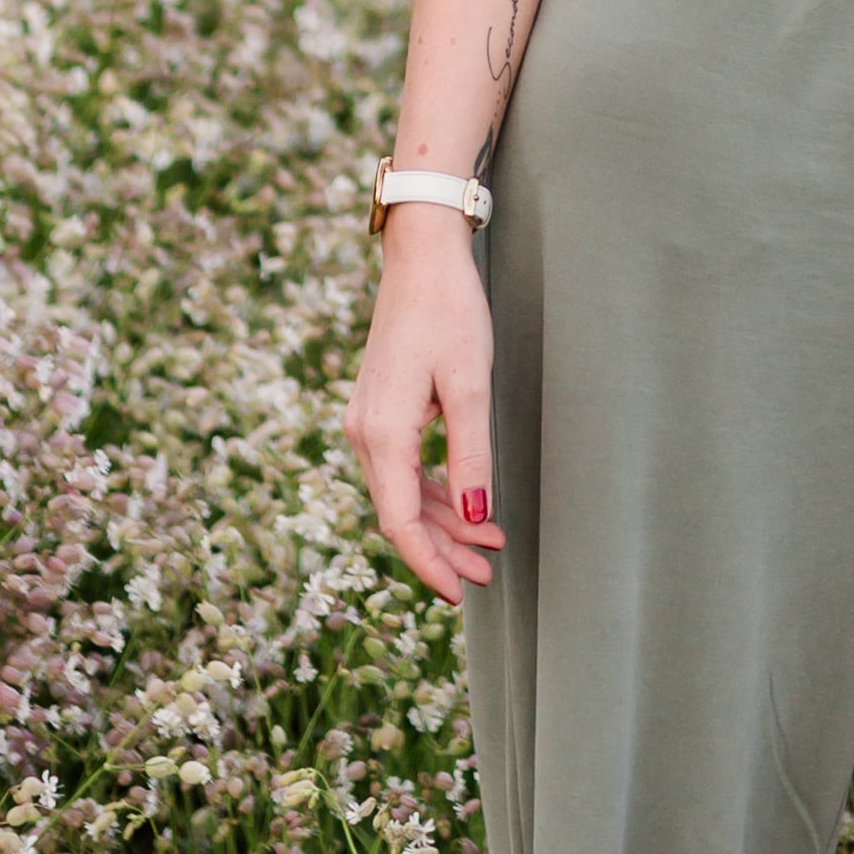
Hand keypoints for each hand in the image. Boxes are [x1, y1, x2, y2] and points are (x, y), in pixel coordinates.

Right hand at [345, 215, 499, 598]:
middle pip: (400, 514)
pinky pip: (403, 468)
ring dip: (444, 523)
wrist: (421, 259)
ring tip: (489, 546)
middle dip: (443, 550)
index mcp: (382, 434)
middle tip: (487, 577)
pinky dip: (436, 492)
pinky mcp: (380, 411)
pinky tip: (468, 507)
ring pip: (403, 493)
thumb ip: (472, 457)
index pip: (399, 522)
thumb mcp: (471, 386)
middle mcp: (363, 434)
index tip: (458, 594)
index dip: (428, 564)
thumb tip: (478, 518)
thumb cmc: (449, 313)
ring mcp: (368, 423)